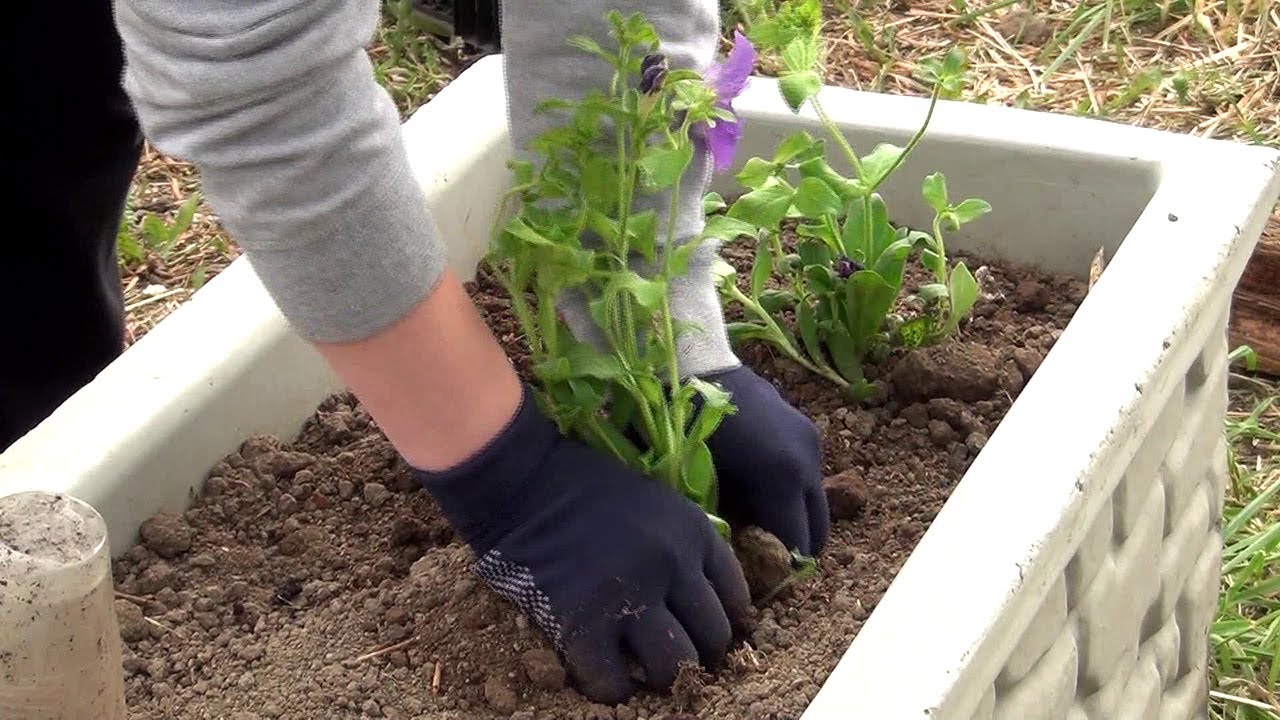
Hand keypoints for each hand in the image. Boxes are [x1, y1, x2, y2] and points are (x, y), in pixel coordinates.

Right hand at [414, 384, 751, 702]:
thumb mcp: (653, 499)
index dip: (721, 620)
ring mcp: (630, 596)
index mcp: (693, 532)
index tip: (702, 629)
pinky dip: (612, 687)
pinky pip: (613, 681)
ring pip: (673, 665)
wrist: (519, 480)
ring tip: (642, 671)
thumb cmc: (581, 485)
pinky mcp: (583, 624)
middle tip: (673, 656)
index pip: (736, 596)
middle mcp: (672, 565)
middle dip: (697, 653)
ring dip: (661, 676)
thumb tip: (698, 596)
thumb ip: (681, 542)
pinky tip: (604, 675)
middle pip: (712, 636)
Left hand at [700, 366, 829, 556]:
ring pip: (813, 503)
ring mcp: (811, 444)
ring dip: (793, 519)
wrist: (692, 365)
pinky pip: (806, 477)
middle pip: (816, 531)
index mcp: (782, 480)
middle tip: (757, 560)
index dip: (773, 571)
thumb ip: (723, 527)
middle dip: (791, 550)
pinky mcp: (806, 430)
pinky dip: (791, 493)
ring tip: (755, 525)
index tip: (750, 580)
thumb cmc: (682, 426)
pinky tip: (757, 491)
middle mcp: (806, 464)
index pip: (795, 549)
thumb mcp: (695, 484)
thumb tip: (734, 561)